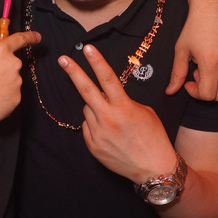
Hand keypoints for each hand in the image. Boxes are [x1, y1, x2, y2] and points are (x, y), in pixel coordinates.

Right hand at [0, 20, 40, 126]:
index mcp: (2, 50)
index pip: (20, 39)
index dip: (30, 37)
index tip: (36, 37)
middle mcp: (13, 65)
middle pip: (12, 63)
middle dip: (2, 66)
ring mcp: (16, 83)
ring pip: (12, 79)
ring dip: (2, 81)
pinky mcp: (15, 99)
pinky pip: (11, 95)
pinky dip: (3, 95)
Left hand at [59, 44, 175, 182]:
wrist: (154, 169)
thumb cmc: (154, 138)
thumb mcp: (144, 112)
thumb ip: (123, 101)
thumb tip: (106, 96)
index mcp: (123, 107)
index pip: (107, 79)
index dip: (97, 62)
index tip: (87, 48)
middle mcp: (108, 118)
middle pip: (86, 90)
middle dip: (74, 72)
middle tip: (63, 59)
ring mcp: (98, 133)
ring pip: (88, 110)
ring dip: (96, 109)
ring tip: (114, 121)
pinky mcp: (92, 145)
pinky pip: (87, 127)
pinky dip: (95, 125)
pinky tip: (110, 134)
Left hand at [167, 0, 217, 100]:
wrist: (214, 4)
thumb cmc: (195, 25)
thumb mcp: (182, 49)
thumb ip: (177, 72)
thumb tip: (170, 91)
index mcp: (211, 62)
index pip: (208, 95)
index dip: (196, 93)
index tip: (188, 82)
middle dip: (207, 89)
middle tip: (198, 73)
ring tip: (209, 67)